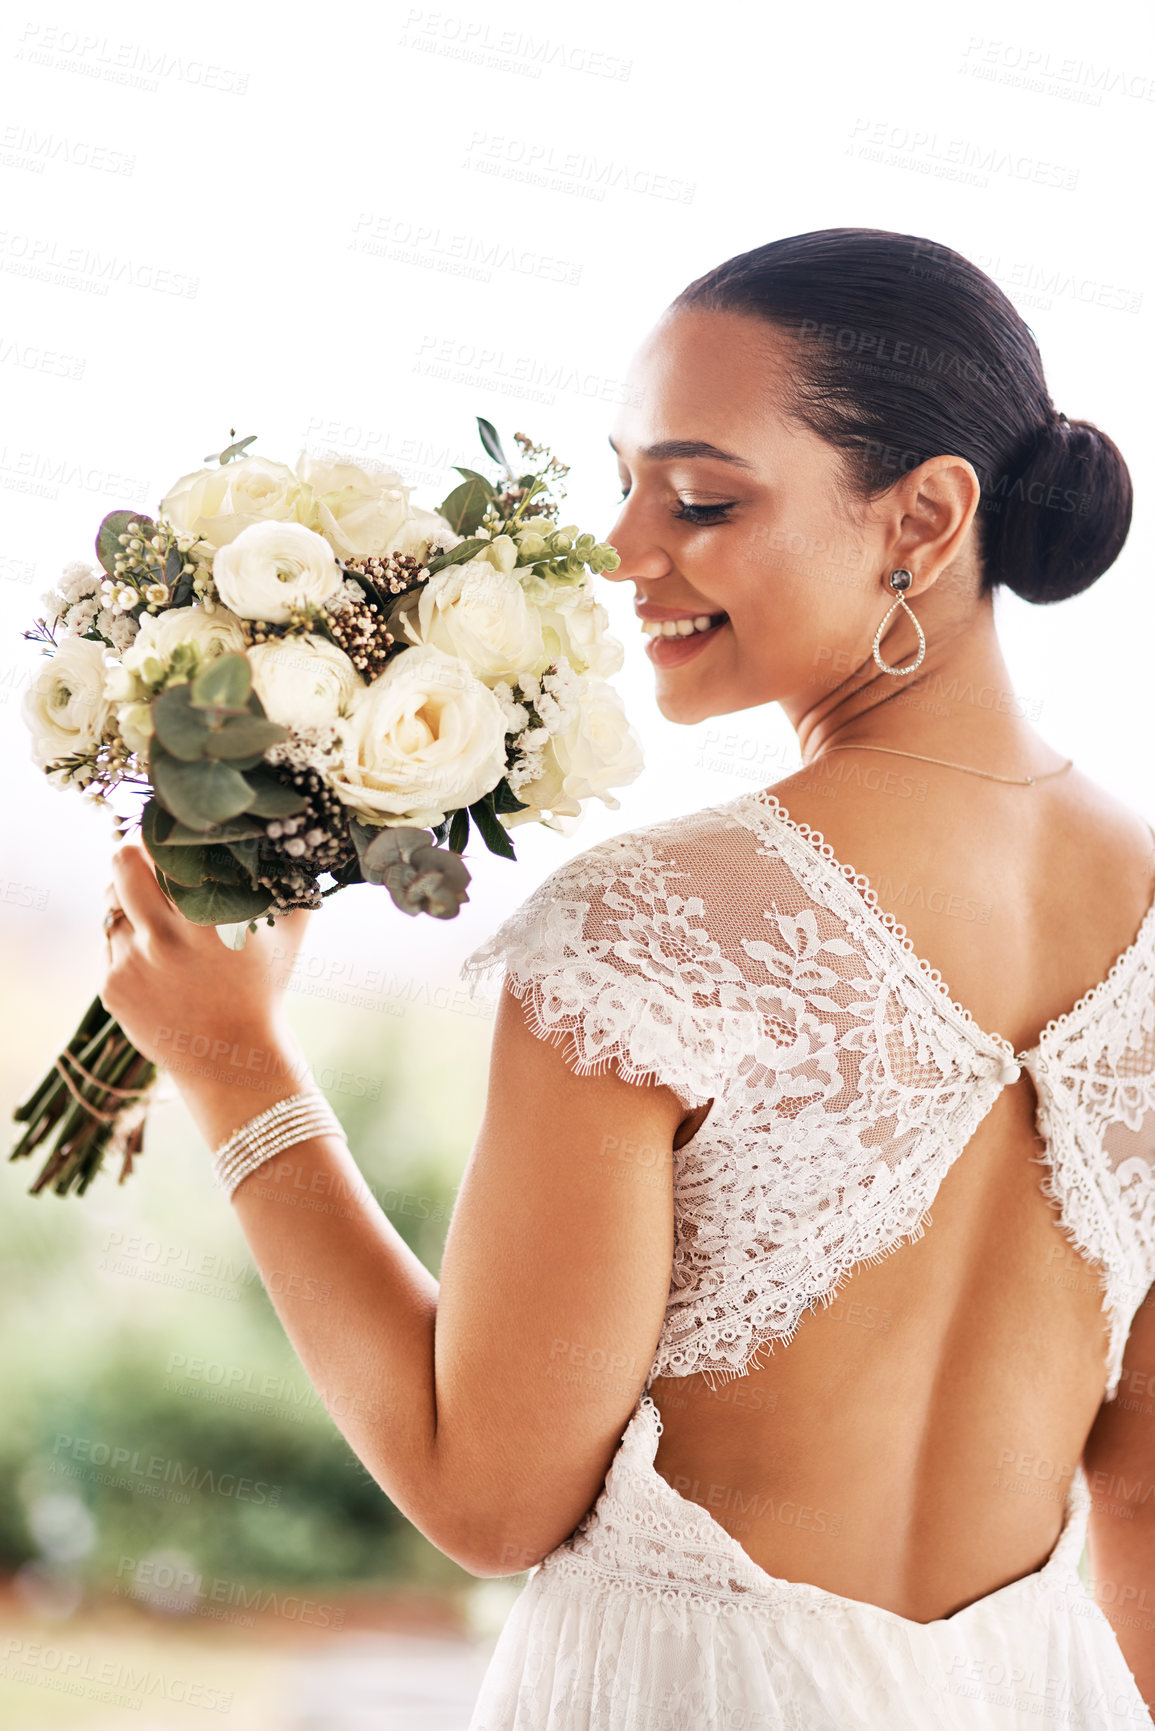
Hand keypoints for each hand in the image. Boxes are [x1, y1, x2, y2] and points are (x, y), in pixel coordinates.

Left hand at [101, 845, 309, 1075]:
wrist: (232, 1058)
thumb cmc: (263, 990)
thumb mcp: (287, 936)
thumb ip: (293, 887)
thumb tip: (294, 845)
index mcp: (206, 919)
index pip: (164, 853)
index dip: (161, 837)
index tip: (165, 834)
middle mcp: (163, 938)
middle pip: (120, 864)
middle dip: (130, 854)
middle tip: (141, 855)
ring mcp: (131, 963)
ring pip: (111, 906)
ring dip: (129, 904)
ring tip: (155, 918)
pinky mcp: (111, 986)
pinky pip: (108, 945)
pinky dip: (126, 944)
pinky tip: (154, 961)